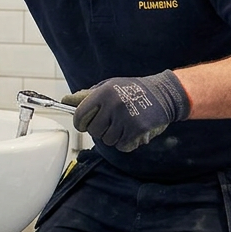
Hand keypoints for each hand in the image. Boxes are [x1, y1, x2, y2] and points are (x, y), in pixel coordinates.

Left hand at [61, 70, 190, 151]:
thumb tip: (66, 100)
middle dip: (100, 129)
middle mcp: (113, 105)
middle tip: (110, 122)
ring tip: (123, 124)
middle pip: (93, 131)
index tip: (84, 124)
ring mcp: (126, 119)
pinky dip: (125, 142)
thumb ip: (89, 95)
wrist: (164, 95)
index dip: (80, 123)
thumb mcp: (110, 85)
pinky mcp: (137, 130)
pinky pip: (121, 145)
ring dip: (113, 136)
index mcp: (104, 93)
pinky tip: (131, 130)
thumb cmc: (134, 90)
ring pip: (107, 140)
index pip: (80, 116)